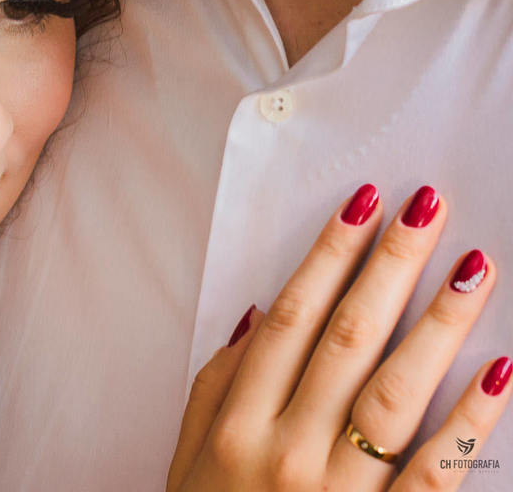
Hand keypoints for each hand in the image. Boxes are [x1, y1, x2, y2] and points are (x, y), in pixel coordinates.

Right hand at [167, 185, 510, 491]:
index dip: (327, 257)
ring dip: (439, 325)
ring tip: (474, 270)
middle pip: (346, 339)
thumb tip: (256, 314)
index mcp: (238, 422)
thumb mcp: (188, 455)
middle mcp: (287, 447)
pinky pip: (435, 473)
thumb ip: (215, 383)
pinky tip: (500, 372)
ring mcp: (337, 491)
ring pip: (396, 392)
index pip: (290, 319)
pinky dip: (469, 422)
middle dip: (389, 266)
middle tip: (427, 209)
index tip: (361, 207)